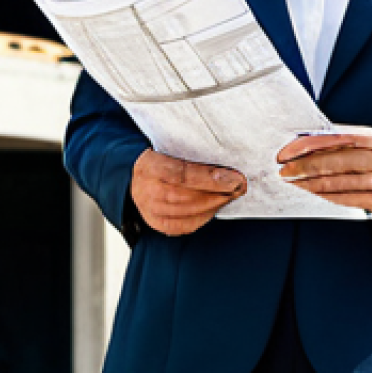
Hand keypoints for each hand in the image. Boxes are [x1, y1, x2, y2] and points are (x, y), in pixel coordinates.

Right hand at [130, 150, 247, 236]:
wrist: (132, 175)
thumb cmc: (156, 157)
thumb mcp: (166, 146)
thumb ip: (188, 150)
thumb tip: (221, 155)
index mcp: (149, 166)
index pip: (183, 175)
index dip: (211, 178)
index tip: (234, 178)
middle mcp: (147, 191)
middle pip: (189, 196)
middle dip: (219, 192)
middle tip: (239, 186)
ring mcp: (151, 210)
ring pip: (189, 212)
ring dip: (215, 204)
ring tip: (231, 194)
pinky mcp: (157, 223)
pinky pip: (185, 226)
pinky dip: (204, 216)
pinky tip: (215, 206)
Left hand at [277, 126, 371, 220]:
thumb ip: (343, 144)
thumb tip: (303, 144)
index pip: (339, 136)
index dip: (311, 143)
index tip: (287, 151)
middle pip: (342, 158)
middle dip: (308, 165)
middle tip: (285, 171)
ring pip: (345, 180)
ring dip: (315, 183)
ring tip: (295, 184)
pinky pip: (353, 198)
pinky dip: (330, 197)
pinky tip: (315, 195)